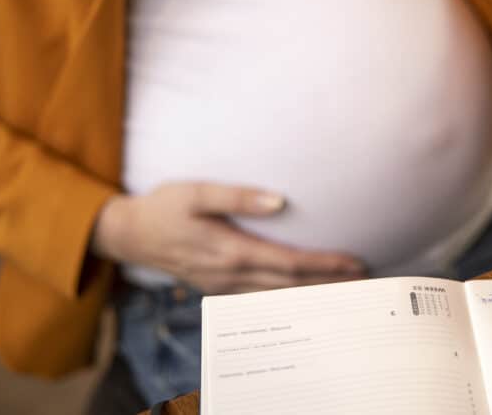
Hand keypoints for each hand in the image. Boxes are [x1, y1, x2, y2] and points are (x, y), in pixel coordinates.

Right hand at [91, 182, 365, 293]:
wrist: (129, 234)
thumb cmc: (164, 207)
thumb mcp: (196, 192)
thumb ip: (237, 195)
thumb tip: (279, 200)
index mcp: (230, 251)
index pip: (289, 263)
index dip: (324, 265)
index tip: (353, 263)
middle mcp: (230, 274)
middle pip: (289, 285)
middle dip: (327, 284)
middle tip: (362, 280)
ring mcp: (223, 286)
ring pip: (276, 297)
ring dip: (310, 294)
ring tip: (342, 290)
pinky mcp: (217, 287)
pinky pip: (260, 299)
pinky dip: (286, 298)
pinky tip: (300, 295)